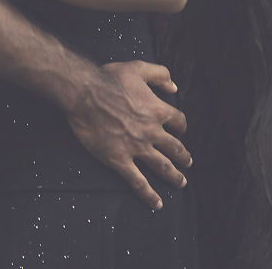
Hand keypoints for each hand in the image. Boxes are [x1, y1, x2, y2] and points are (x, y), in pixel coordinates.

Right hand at [65, 60, 190, 209]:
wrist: (84, 92)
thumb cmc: (109, 78)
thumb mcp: (138, 68)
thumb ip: (160, 74)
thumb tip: (174, 87)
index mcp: (157, 109)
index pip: (179, 121)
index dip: (181, 126)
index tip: (180, 131)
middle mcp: (151, 131)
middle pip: (175, 148)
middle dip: (183, 156)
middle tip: (187, 163)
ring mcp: (136, 147)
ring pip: (162, 166)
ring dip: (174, 176)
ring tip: (181, 182)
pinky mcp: (120, 160)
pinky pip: (138, 182)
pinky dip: (149, 195)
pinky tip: (157, 203)